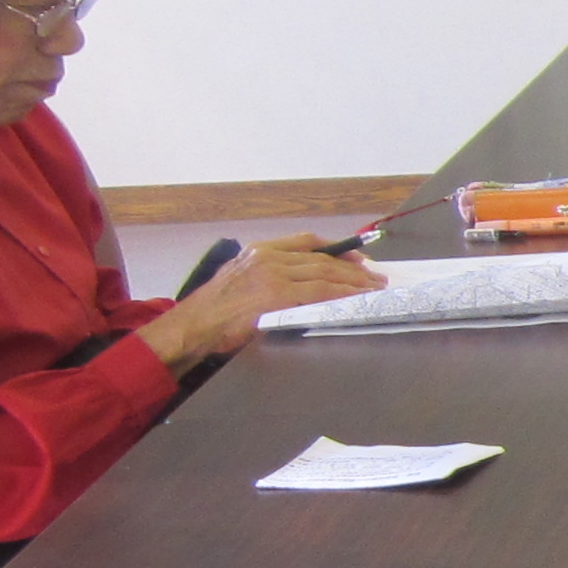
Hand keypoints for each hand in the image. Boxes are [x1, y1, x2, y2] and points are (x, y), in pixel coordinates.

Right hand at [141, 234, 384, 368]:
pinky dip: (342, 294)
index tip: (357, 259)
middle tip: (375, 277)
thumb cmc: (213, 311)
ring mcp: (273, 273)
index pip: (307, 242)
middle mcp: (268, 256)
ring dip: (354, 282)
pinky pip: (319, 292)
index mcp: (259, 250)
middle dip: (353, 269)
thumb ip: (267, 275)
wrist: (193, 325)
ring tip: (373, 288)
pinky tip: (356, 298)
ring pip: (325, 273)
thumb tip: (299, 282)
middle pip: (322, 258)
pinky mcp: (277, 294)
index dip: (337, 250)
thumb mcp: (239, 280)